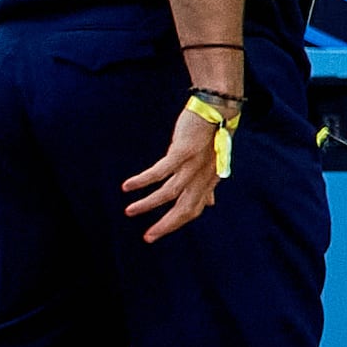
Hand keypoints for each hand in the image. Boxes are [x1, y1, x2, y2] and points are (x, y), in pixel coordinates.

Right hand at [124, 101, 226, 239]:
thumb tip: (209, 204)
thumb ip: (208, 186)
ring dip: (148, 204)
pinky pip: (161, 171)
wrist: (219, 109)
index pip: (193, 210)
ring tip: (129, 211)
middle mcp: (203, 177)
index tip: (157, 233)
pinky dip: (144, 180)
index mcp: (208, 181)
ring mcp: (194, 165)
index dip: (176, 224)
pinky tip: (127, 186)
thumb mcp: (211, 164)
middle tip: (147, 237)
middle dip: (165, 225)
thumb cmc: (213, 136)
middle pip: (184, 208)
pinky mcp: (184, 151)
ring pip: (170, 193)